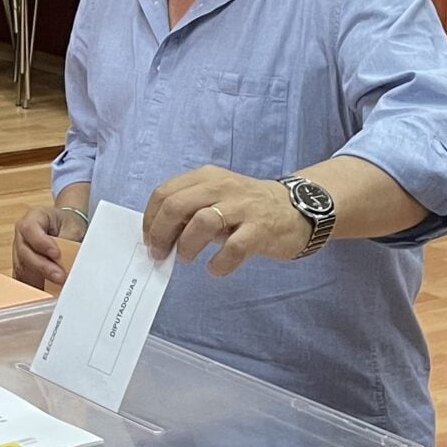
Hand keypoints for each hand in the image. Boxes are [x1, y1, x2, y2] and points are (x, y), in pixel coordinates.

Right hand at [11, 205, 69, 288]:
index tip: (56, 254)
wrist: (65, 227)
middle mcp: (22, 234)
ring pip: (22, 267)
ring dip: (38, 279)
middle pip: (24, 252)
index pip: (29, 229)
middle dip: (42, 267)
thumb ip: (69, 242)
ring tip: (56, 287)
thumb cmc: (68, 224)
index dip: (41, 242)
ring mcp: (19, 250)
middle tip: (60, 276)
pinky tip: (46, 293)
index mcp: (33, 217)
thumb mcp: (72, 227)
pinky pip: (24, 277)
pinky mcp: (22, 265)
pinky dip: (35, 286)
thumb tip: (70, 261)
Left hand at [143, 165, 308, 276]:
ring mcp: (242, 206)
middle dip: (160, 234)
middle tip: (160, 253)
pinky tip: (215, 268)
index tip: (149, 240)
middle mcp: (222, 187)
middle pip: (177, 205)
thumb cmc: (248, 207)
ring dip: (187, 245)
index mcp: (206, 177)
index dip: (150, 219)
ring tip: (186, 258)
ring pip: (202, 222)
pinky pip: (234, 247)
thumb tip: (159, 235)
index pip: (164, 193)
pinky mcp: (260, 229)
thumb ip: (189, 211)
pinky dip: (219, 262)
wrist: (297, 208)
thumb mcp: (216, 199)